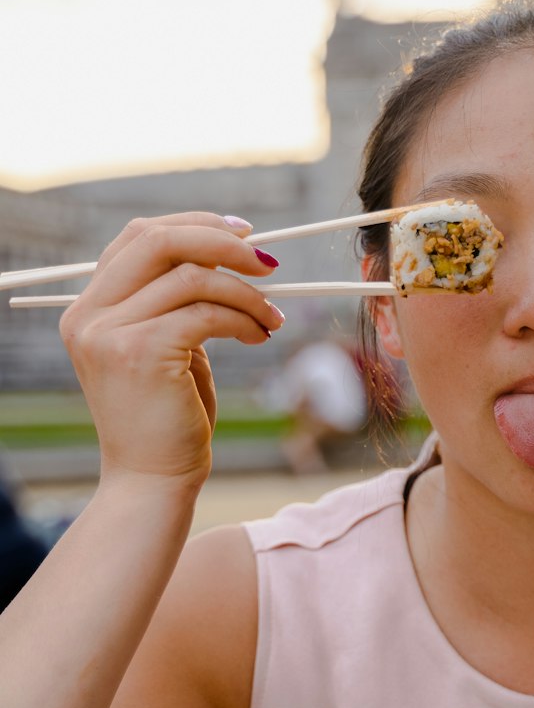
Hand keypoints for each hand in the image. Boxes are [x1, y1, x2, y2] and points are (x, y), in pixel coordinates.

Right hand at [59, 212, 283, 491]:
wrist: (152, 482)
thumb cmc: (167, 419)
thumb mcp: (164, 348)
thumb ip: (176, 302)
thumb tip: (229, 252)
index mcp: (89, 308)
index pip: (139, 237)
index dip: (194, 225)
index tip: (242, 234)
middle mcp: (90, 315)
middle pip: (158, 240)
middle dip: (221, 242)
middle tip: (267, 262)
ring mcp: (110, 333)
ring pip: (193, 277)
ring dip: (246, 293)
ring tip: (272, 318)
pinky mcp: (141, 352)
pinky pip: (207, 313)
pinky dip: (244, 318)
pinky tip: (259, 336)